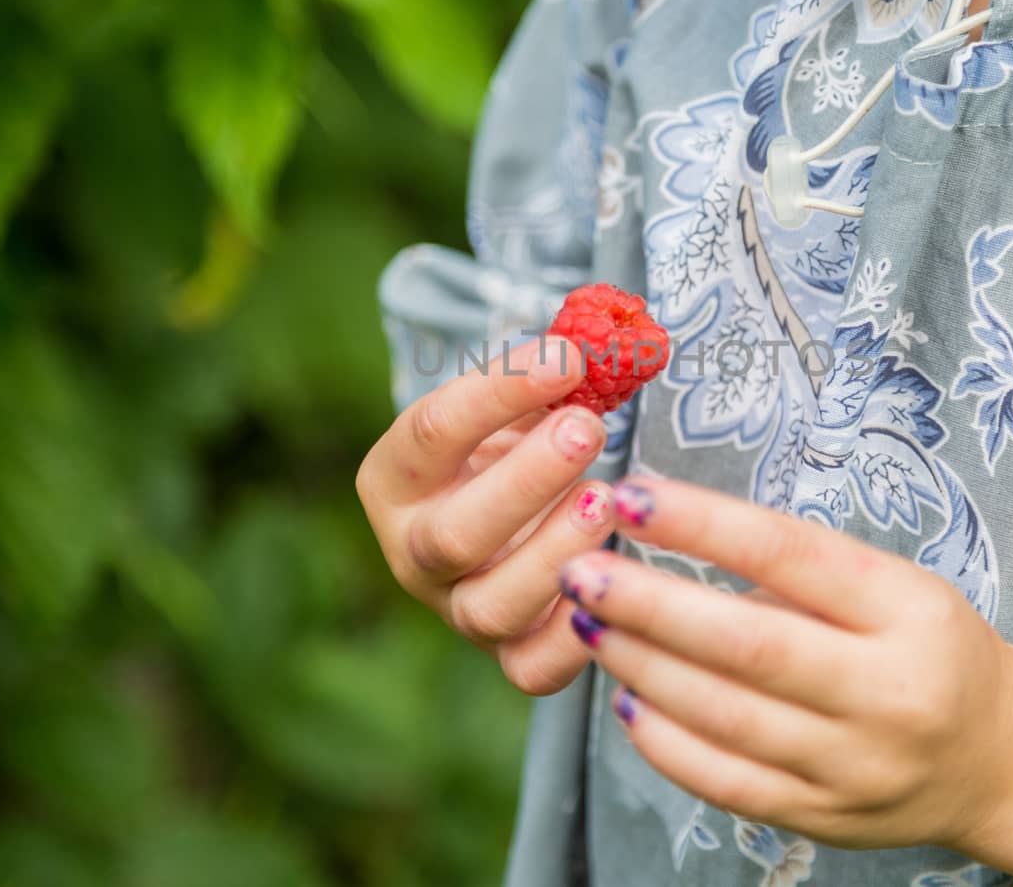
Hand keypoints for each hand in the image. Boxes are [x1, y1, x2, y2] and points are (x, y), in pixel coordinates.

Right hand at [356, 336, 615, 695]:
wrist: (514, 511)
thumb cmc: (518, 442)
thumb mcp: (520, 403)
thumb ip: (548, 376)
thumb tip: (598, 343)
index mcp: (396, 477)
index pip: (432, 433)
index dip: (498, 392)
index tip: (567, 357)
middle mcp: (413, 551)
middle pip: (454, 534)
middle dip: (525, 481)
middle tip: (587, 428)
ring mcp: (456, 610)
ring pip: (490, 607)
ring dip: (554, 554)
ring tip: (606, 499)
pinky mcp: (506, 656)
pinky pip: (532, 669)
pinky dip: (575, 636)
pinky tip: (616, 576)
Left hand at [560, 477, 1012, 884]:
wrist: (1001, 759)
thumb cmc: (930, 646)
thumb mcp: (892, 586)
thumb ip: (797, 574)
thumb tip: (670, 538)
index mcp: (908, 611)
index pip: (788, 554)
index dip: (701, 522)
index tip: (631, 493)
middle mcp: (888, 692)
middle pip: (748, 644)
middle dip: (649, 604)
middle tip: (580, 569)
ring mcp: (856, 766)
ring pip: (726, 717)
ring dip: (641, 666)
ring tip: (586, 622)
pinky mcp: (825, 819)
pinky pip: (726, 783)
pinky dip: (664, 740)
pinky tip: (627, 695)